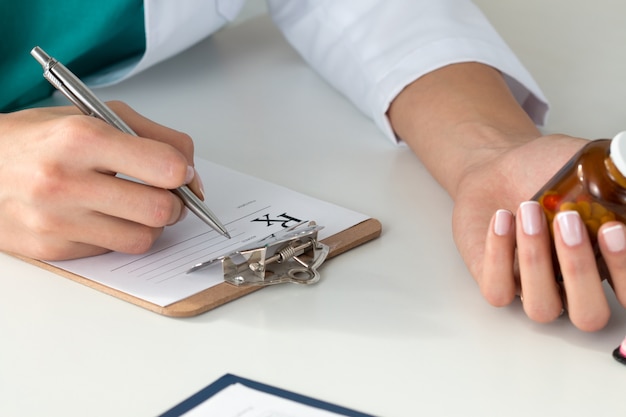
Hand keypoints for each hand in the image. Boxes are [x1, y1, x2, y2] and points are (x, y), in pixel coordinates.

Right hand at [0, 102, 202, 259]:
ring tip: (134, 206)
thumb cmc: (38, 140)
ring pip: (143, 239)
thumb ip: (153, 136)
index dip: (183, 172)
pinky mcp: (53, 249)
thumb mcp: (93, 114)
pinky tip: (101, 217)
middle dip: (174, 204)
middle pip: (160, 209)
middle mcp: (67, 181)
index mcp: (81, 137)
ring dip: (150, 225)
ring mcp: (58, 220)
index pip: (165, 166)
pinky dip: (118, 235)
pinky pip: (113, 251)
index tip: (178, 172)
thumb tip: (191, 174)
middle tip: (164, 195)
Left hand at [453, 134, 625, 330]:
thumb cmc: (548, 170)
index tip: (614, 230)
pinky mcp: (496, 283)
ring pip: (542, 306)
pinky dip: (498, 254)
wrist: (497, 166)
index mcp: (607, 264)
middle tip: (567, 221)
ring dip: (535, 258)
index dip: (624, 273)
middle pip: (589, 315)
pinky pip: (498, 290)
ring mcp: (534, 289)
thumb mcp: (592, 166)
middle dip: (580, 270)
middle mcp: (574, 286)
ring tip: (527, 208)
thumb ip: (617, 181)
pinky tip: (502, 218)